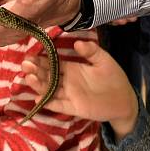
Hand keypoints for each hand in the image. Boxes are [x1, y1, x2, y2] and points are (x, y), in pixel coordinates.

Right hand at [22, 39, 138, 137]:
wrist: (125, 99)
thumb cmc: (114, 78)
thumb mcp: (103, 60)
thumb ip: (91, 51)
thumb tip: (77, 43)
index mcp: (72, 68)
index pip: (52, 63)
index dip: (40, 60)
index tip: (29, 57)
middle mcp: (67, 81)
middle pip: (47, 76)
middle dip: (35, 70)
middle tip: (25, 65)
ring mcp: (69, 95)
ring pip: (50, 90)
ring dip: (39, 85)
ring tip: (29, 78)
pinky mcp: (74, 107)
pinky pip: (59, 105)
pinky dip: (49, 103)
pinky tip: (39, 99)